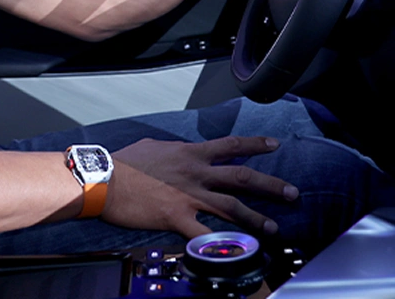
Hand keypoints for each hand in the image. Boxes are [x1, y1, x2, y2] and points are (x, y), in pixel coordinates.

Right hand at [112, 136, 298, 236]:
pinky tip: (236, 252)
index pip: (230, 145)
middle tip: (292, 192)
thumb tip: (180, 151)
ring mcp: (189, 196)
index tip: (274, 145)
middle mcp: (196, 173)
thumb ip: (174, 150)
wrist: (105, 178)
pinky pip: (205, 234)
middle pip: (240, 178)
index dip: (255, 144)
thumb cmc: (125, 162)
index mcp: (190, 153)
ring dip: (256, 218)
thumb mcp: (154, 146)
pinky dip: (222, 244)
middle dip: (270, 185)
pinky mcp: (177, 217)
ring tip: (274, 228)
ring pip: (232, 207)